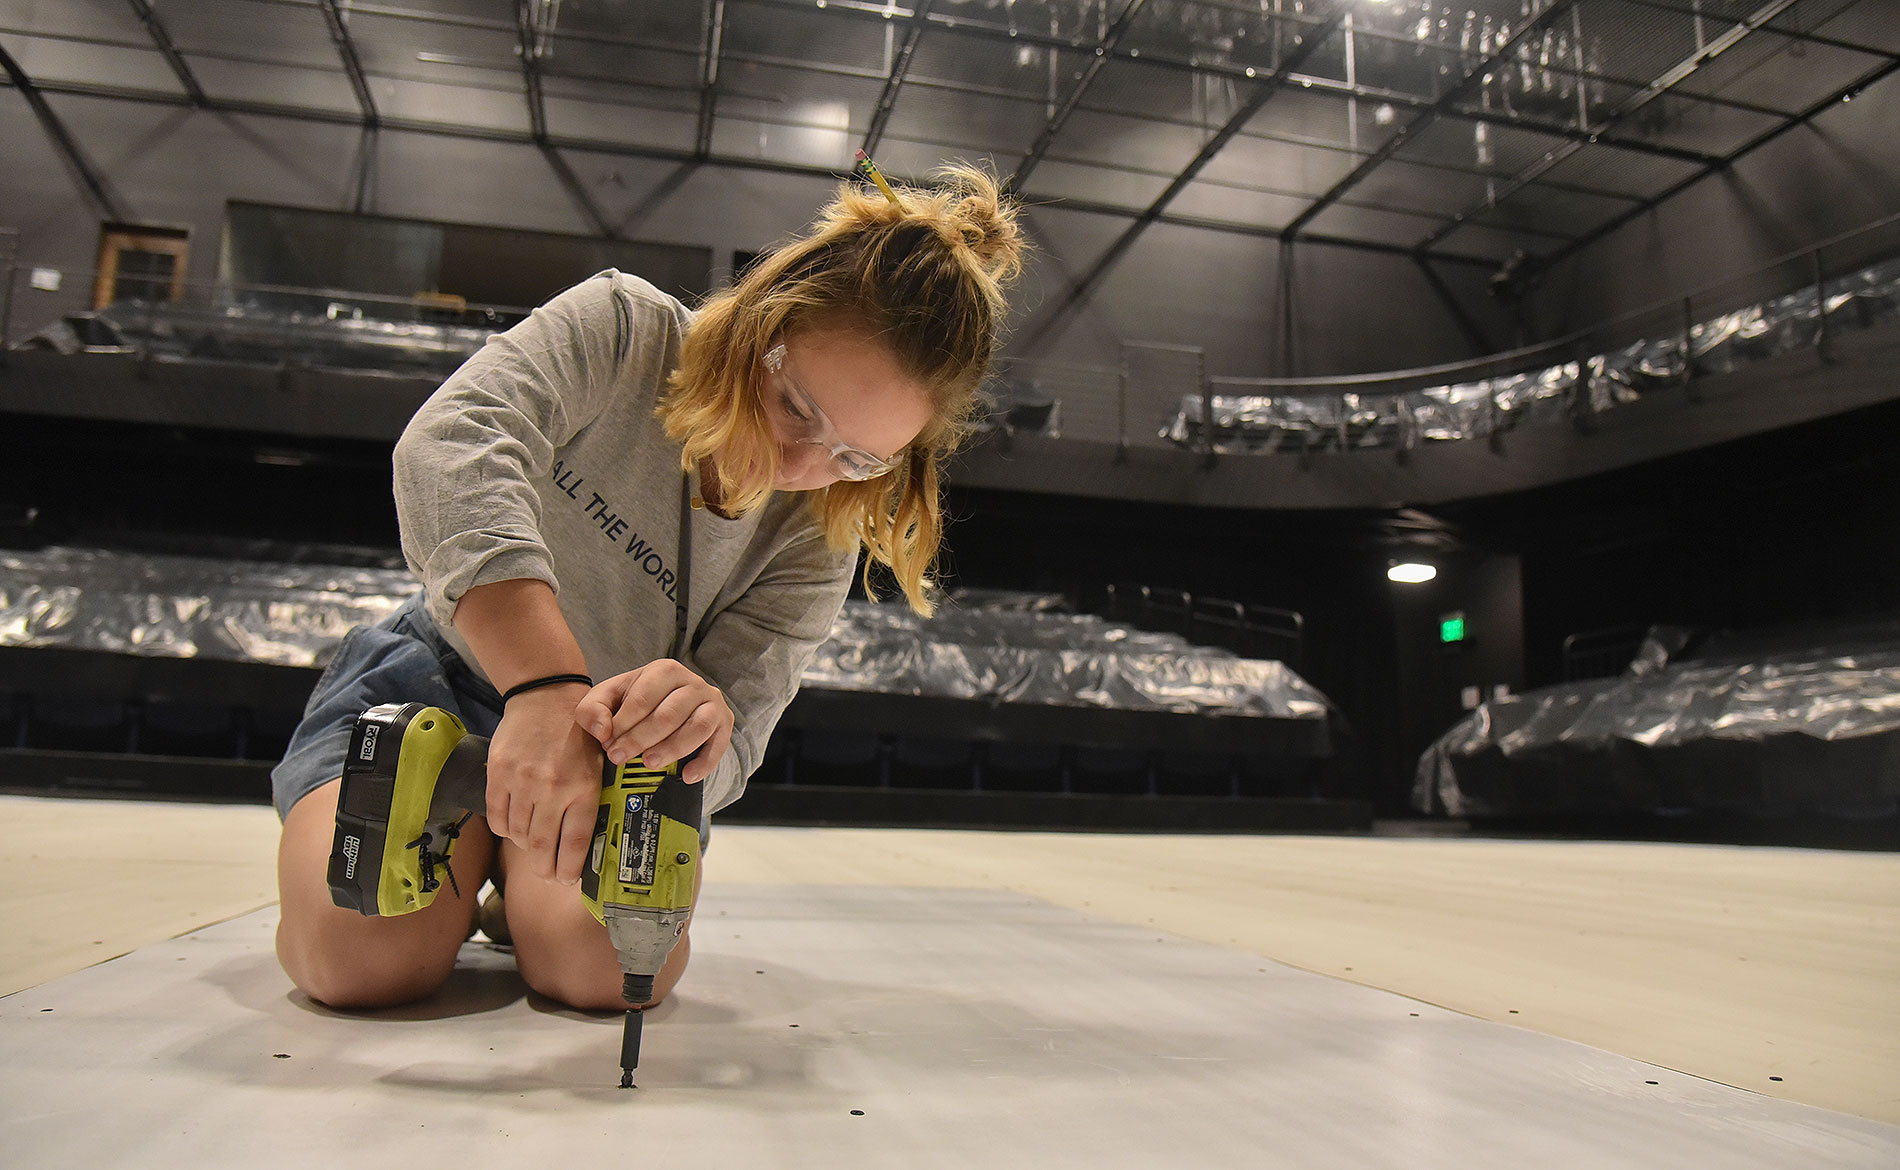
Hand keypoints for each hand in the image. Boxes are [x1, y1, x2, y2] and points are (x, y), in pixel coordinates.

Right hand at [483, 682, 601, 883]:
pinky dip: (506, 829)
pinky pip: (497, 818)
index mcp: (582, 788)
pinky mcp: (498, 776)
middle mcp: (551, 790)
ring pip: (519, 836)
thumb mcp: (599, 765)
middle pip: (542, 848)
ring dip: (526, 846)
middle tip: (548, 874)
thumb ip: (592, 801)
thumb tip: (590, 845)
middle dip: (545, 869)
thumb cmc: (577, 735)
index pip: (574, 844)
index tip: (567, 879)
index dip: (569, 869)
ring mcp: (522, 784)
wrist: (545, 698)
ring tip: (534, 845)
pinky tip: (515, 826)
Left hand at [574, 660, 732, 784]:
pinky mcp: (724, 724)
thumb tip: (603, 731)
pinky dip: (704, 762)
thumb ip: (592, 710)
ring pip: (696, 728)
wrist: (670, 704)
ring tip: (650, 763)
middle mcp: (692, 683)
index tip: (608, 744)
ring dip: (672, 749)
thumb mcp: (608, 699)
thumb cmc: (636, 702)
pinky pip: (718, 744)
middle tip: (621, 758)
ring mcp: (711, 703)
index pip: (643, 697)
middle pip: (669, 714)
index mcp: (664, 670)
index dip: (624, 724)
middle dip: (641, 739)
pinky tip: (687, 776)